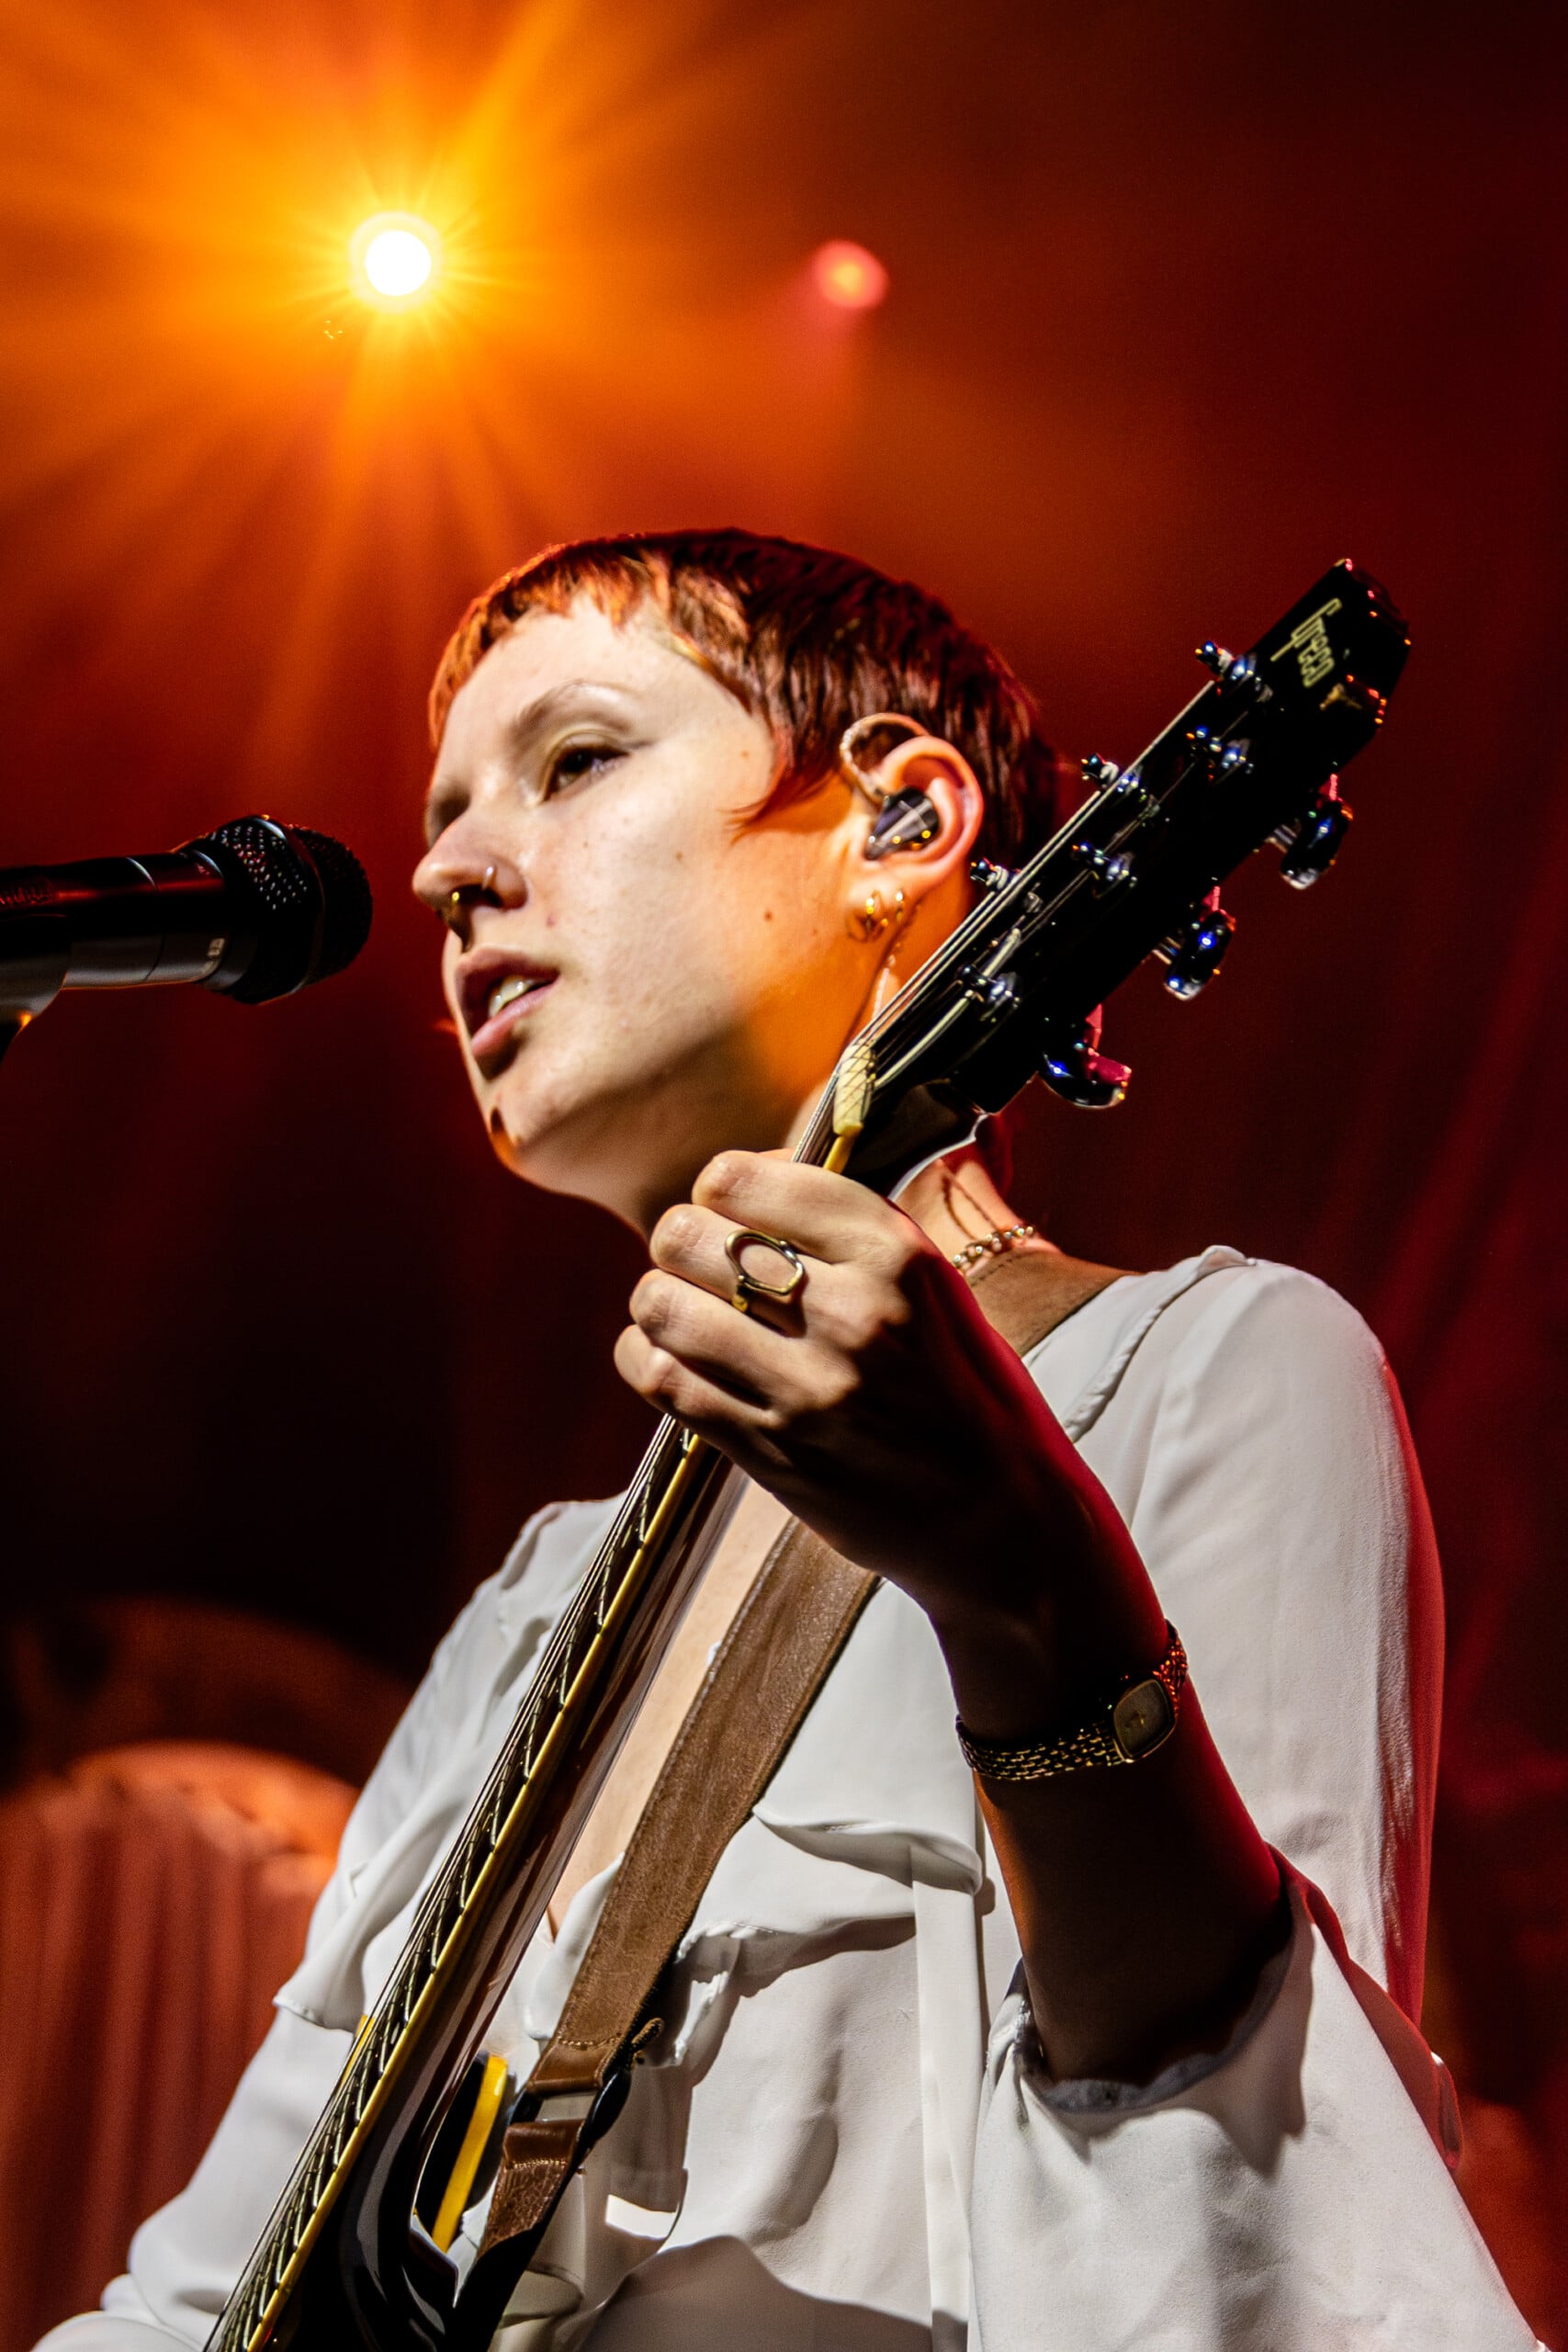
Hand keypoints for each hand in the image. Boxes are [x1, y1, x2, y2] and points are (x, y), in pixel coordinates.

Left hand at [615, 1151, 1158, 1721]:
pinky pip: (665, 1380)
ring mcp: (807, 1388)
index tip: (728, 1200)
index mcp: (900, 1256)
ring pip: (665, 1305)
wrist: (1005, 1521)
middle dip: (680, 1238)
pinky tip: (665, 1354)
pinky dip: (647, 1357)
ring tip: (675, 1305)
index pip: (753, 1179)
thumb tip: (758, 1182)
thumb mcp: (938, 1291)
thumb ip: (853, 1237)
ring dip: (657, 1298)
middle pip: (694, 1236)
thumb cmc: (973, 1397)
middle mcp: (852, 1314)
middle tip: (693, 1255)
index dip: (723, 1184)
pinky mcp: (772, 1451)